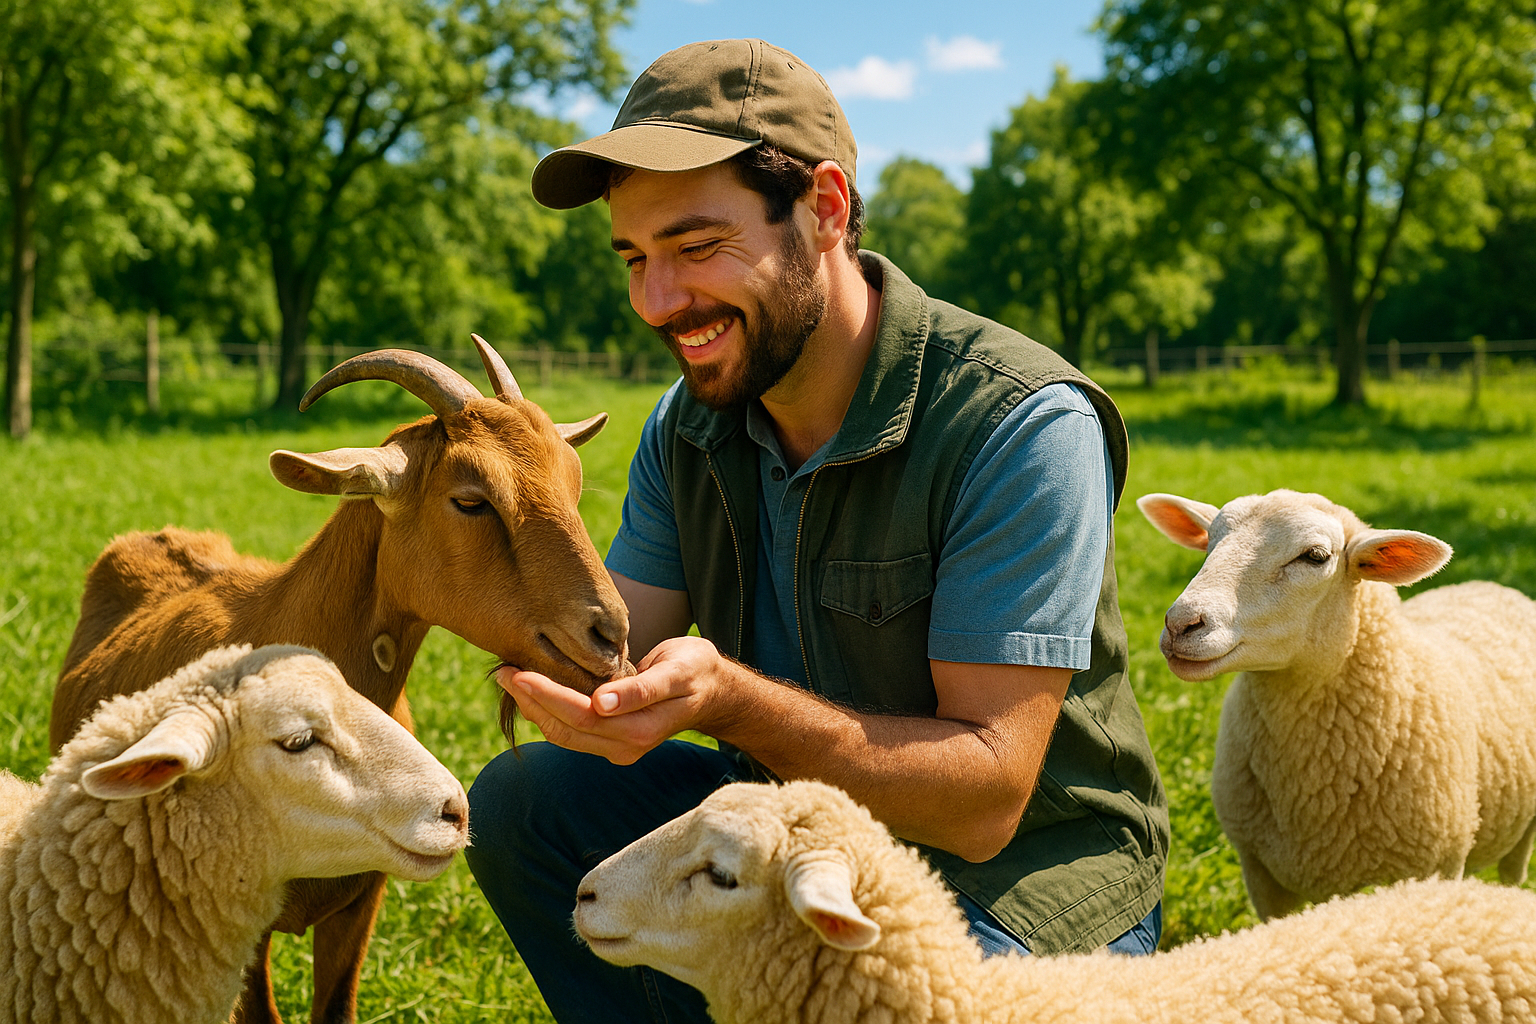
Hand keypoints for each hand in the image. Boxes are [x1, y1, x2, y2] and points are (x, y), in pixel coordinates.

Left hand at [497, 635, 729, 764]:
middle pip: (564, 728)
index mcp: (639, 730)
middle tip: (502, 671)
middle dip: (530, 701)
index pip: (580, 715)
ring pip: (563, 733)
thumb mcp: (676, 672)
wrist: (712, 690)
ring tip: (509, 679)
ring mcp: (616, 747)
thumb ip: (640, 689)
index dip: (546, 695)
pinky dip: (547, 711)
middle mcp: (624, 746)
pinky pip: (571, 731)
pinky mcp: (610, 740)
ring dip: (533, 708)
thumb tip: (602, 703)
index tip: (518, 672)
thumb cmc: (695, 671)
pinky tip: (532, 691)